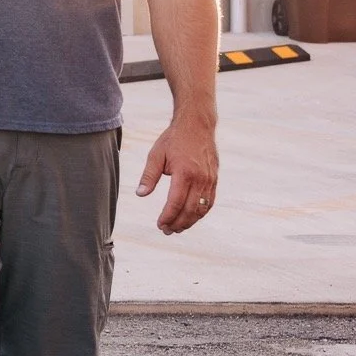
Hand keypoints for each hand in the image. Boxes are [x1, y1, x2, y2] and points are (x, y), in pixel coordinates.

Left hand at [135, 116, 218, 232]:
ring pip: (202, 209)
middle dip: (178, 223)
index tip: (160, 225)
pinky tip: (190, 217)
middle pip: (190, 210)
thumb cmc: (173, 139)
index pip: (176, 202)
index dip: (168, 216)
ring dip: (190, 222)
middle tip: (166, 231)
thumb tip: (140, 194)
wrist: (197, 125)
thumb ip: (149, 176)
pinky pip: (209, 202)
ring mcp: (210, 179)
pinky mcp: (214, 179)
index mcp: (184, 172)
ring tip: (177, 228)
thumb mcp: (156, 154)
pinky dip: (200, 213)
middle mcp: (200, 178)